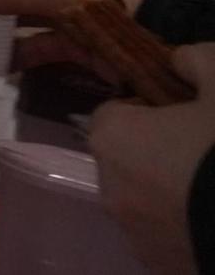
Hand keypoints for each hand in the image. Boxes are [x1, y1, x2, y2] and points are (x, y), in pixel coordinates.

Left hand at [89, 44, 214, 274]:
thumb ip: (195, 60)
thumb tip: (181, 60)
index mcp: (112, 138)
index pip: (116, 113)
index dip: (152, 110)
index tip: (187, 113)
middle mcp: (110, 188)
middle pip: (129, 157)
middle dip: (161, 151)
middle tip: (205, 149)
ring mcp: (136, 235)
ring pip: (148, 199)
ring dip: (174, 191)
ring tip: (213, 183)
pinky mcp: (164, 266)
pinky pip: (168, 235)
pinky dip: (187, 225)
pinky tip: (214, 212)